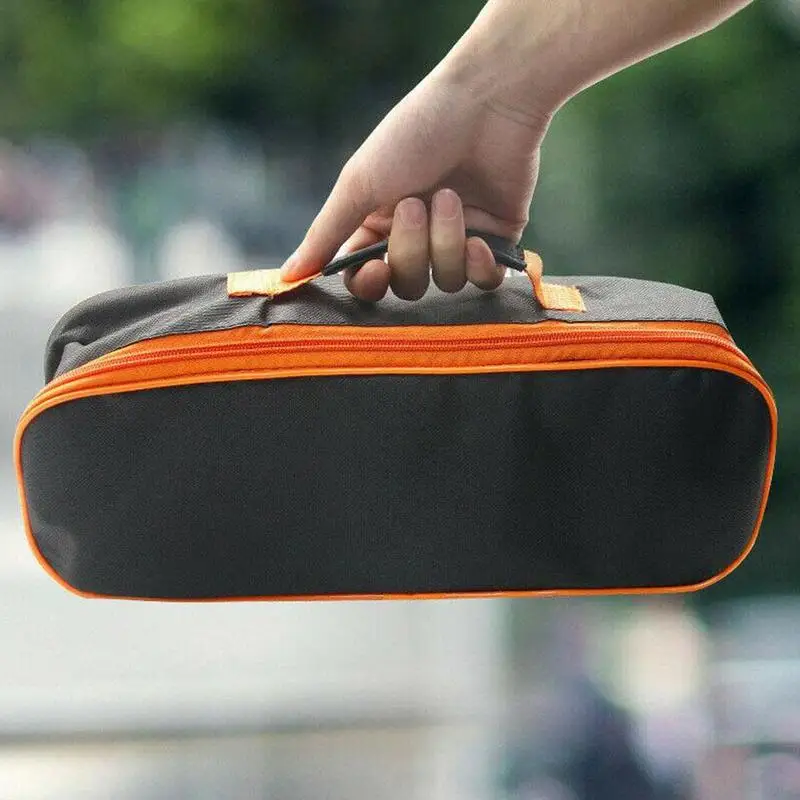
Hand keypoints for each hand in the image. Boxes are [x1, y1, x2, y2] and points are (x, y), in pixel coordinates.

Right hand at [280, 71, 549, 300]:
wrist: (487, 104)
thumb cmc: (415, 135)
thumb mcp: (359, 184)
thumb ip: (325, 235)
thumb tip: (287, 278)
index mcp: (378, 225)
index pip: (365, 279)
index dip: (370, 284)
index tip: (376, 269)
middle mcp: (417, 238)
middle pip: (407, 284)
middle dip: (411, 250)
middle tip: (416, 204)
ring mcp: (458, 241)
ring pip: (446, 282)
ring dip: (446, 241)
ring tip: (451, 196)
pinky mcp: (496, 242)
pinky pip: (485, 281)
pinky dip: (481, 265)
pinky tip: (481, 239)